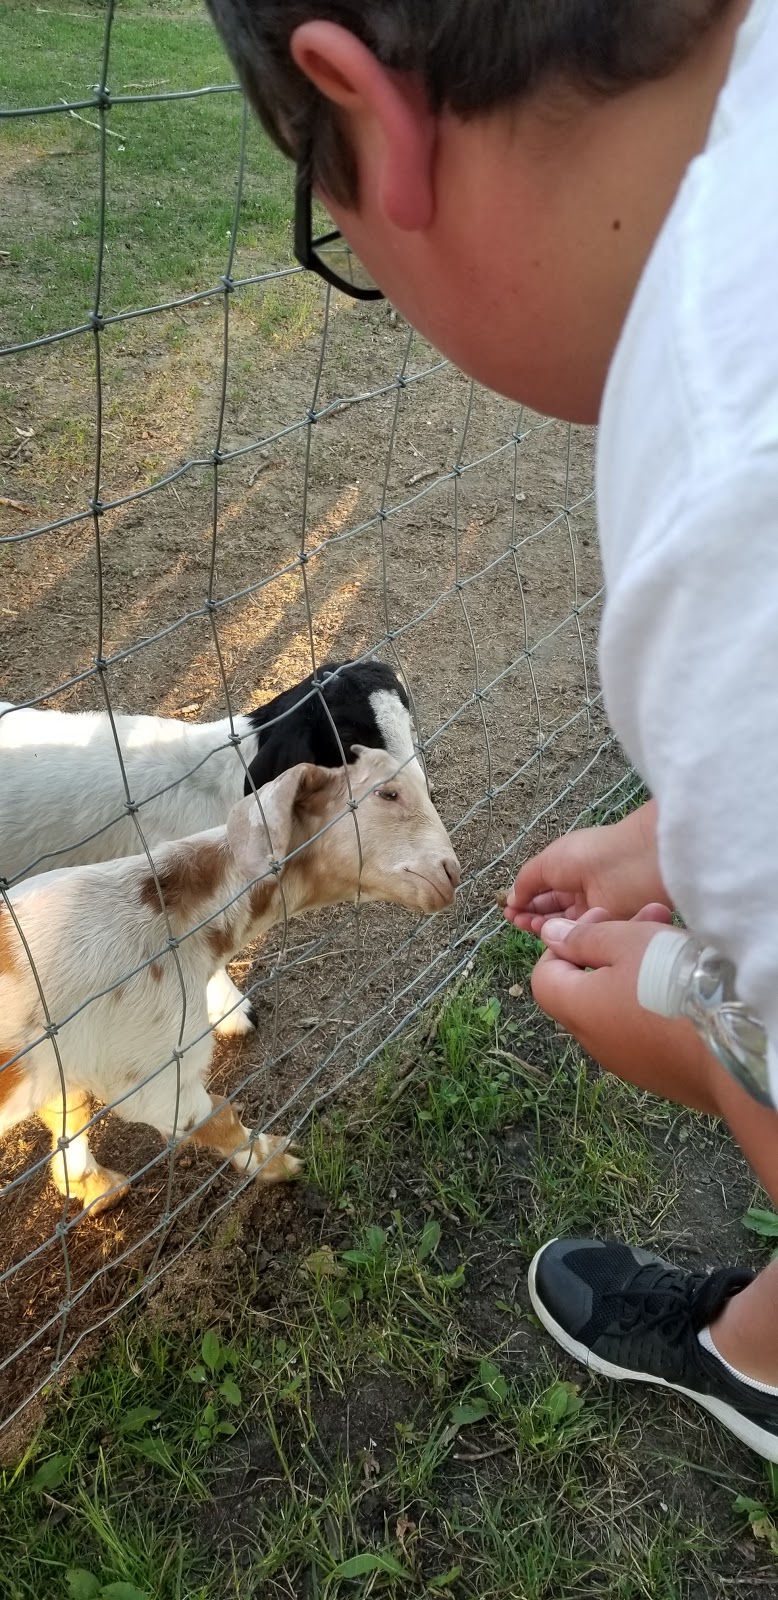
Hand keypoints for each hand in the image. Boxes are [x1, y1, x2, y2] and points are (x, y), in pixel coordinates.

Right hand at [504, 799, 669, 931]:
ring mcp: (593, 909)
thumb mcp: (547, 862)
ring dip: (539, 923)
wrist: (630, 867)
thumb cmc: (587, 856)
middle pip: (551, 907)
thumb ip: (527, 882)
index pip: (544, 888)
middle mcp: (581, 889)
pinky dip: (559, 934)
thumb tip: (512, 899)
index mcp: (570, 867)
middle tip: (513, 918)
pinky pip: (577, 934)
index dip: (525, 897)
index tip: (509, 908)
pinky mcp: (604, 928)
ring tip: (522, 922)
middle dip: (529, 912)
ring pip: (561, 922)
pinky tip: (544, 930)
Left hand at [531, 906, 717, 1113]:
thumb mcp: (627, 943)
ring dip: (638, 970)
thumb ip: (584, 937)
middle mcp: (594, 1041)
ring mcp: (627, 1060)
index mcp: (576, 1009)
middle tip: (648, 919)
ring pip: (619, 1005)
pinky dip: (655, 1001)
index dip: (565, 943)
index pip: (544, 975)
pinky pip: (644, 1028)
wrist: (732, 1047)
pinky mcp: (659, 1071)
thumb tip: (549, 936)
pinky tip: (685, 982)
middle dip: (612, 947)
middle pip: (586, 988)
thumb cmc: (674, 986)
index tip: (602, 921)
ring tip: (675, 941)